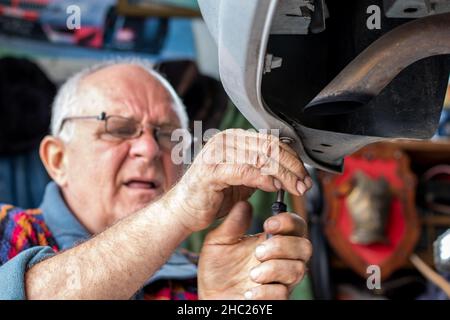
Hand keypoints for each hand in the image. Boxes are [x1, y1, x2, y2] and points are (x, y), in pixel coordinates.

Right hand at [165, 129, 311, 232]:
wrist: (184, 210)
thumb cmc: (213, 195)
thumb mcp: (243, 179)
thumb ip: (262, 170)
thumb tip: (290, 170)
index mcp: (234, 139)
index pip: (271, 141)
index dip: (292, 158)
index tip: (305, 175)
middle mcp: (225, 141)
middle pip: (269, 147)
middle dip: (292, 166)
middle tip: (304, 184)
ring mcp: (217, 153)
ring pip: (260, 157)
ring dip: (283, 174)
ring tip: (295, 188)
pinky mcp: (211, 170)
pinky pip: (244, 171)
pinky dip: (263, 178)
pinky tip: (275, 187)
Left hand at [197, 201, 311, 299]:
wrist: (211, 298)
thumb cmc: (218, 269)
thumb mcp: (218, 242)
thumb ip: (232, 224)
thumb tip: (244, 204)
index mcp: (271, 240)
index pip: (295, 225)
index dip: (288, 221)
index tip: (268, 224)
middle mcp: (281, 259)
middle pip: (305, 247)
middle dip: (283, 246)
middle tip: (259, 252)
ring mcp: (280, 280)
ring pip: (298, 270)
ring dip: (275, 269)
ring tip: (251, 274)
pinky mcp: (275, 299)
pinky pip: (283, 294)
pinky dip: (266, 292)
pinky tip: (249, 291)